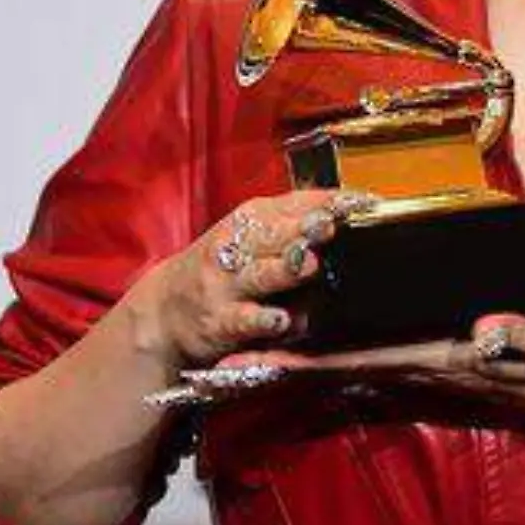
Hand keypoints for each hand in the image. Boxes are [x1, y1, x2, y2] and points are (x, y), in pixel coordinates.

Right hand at [125, 189, 376, 370]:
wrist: (164, 310)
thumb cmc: (224, 267)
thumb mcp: (254, 234)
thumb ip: (295, 218)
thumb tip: (352, 202)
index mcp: (251, 219)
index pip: (294, 204)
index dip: (327, 204)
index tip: (360, 202)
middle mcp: (237, 247)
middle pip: (271, 235)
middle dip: (301, 230)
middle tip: (328, 225)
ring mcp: (227, 286)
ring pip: (259, 275)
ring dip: (283, 271)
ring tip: (308, 265)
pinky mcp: (221, 322)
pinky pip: (244, 320)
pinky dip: (261, 320)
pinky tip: (279, 320)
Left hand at [169, 313, 524, 415]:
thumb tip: (489, 325)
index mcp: (433, 354)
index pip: (356, 358)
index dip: (303, 357)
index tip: (250, 356)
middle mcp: (413, 361)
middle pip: (332, 363)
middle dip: (275, 360)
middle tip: (213, 360)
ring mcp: (417, 361)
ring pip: (342, 360)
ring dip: (291, 356)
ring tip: (234, 351)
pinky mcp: (427, 356)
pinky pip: (365, 355)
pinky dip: (326, 351)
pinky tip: (301, 340)